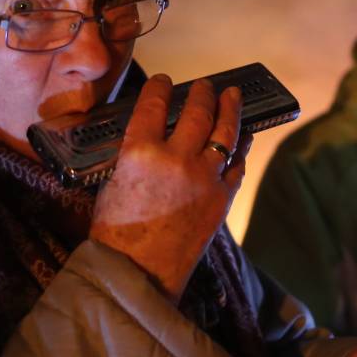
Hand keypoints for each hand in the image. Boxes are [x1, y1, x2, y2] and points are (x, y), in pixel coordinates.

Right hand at [90, 77, 248, 301]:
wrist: (138, 275)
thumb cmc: (115, 234)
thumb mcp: (113, 183)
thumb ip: (134, 156)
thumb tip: (150, 139)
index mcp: (140, 151)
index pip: (154, 104)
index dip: (160, 87)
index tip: (163, 81)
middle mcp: (177, 158)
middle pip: (197, 112)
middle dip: (203, 93)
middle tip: (205, 85)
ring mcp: (204, 178)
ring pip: (225, 133)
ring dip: (230, 110)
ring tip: (232, 95)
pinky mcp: (222, 199)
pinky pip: (236, 164)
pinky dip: (241, 147)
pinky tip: (243, 136)